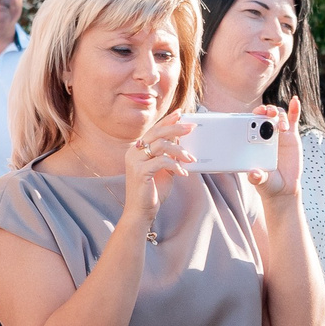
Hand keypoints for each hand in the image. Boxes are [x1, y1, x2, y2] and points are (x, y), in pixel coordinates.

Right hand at [118, 114, 193, 231]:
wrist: (141, 212)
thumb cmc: (152, 191)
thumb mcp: (164, 170)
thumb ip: (169, 156)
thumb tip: (180, 143)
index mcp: (137, 150)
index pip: (153, 130)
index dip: (167, 121)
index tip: (180, 113)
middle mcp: (134, 152)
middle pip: (156, 133)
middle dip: (176, 128)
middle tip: (191, 127)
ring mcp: (135, 161)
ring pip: (160, 145)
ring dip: (179, 150)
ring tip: (191, 158)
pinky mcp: (140, 172)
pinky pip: (162, 161)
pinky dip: (175, 165)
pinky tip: (183, 173)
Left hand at [248, 101, 303, 199]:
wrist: (284, 187)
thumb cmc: (269, 183)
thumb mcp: (262, 181)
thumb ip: (257, 178)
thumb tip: (253, 175)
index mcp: (254, 141)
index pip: (251, 124)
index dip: (252, 116)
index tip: (254, 115)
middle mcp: (265, 134)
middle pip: (265, 115)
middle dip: (266, 110)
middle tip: (268, 114)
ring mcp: (279, 134)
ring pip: (279, 116)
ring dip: (280, 116)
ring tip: (283, 128)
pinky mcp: (292, 135)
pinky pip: (293, 119)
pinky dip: (294, 109)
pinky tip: (295, 100)